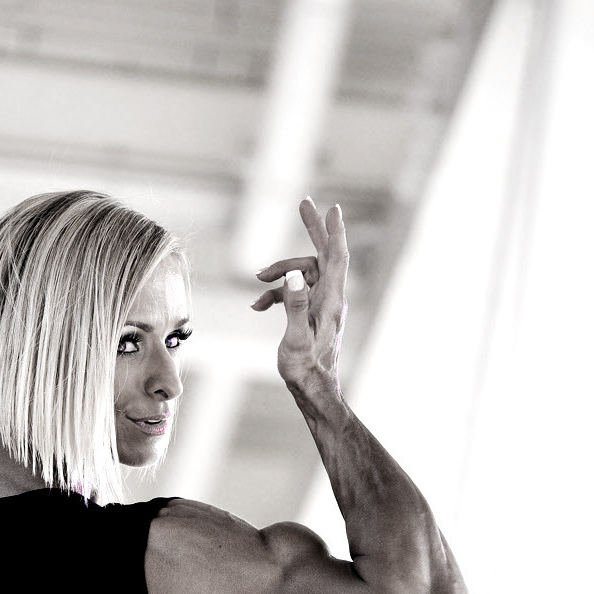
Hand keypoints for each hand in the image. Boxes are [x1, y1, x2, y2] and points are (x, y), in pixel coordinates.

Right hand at [251, 197, 348, 393]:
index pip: (335, 257)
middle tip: (303, 204)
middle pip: (322, 255)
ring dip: (279, 274)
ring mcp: (321, 305)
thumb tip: (292, 274)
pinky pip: (294, 292)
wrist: (311, 389)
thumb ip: (295, 305)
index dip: (333, 231)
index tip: (331, 208)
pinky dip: (276, 293)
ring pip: (302, 274)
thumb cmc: (305, 368)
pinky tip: (258, 305)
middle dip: (312, 230)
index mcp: (331, 300)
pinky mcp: (311, 314)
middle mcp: (330, 298)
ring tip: (257, 282)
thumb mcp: (296, 338)